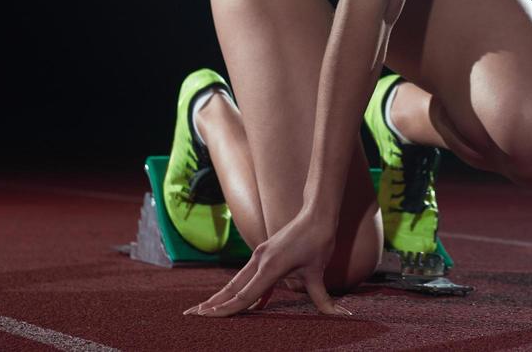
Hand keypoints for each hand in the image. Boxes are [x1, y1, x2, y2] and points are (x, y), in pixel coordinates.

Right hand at [183, 210, 352, 317]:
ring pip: (236, 282)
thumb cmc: (318, 240)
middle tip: (190, 315)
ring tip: (204, 309)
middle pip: (232, 288)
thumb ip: (324, 299)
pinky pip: (248, 277)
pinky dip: (241, 290)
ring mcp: (260, 256)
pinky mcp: (264, 254)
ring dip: (221, 296)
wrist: (317, 213)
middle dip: (212, 303)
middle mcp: (259, 261)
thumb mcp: (319, 272)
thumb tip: (341, 316)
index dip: (225, 310)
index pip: (243, 295)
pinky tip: (245, 305)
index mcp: (269, 267)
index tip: (205, 316)